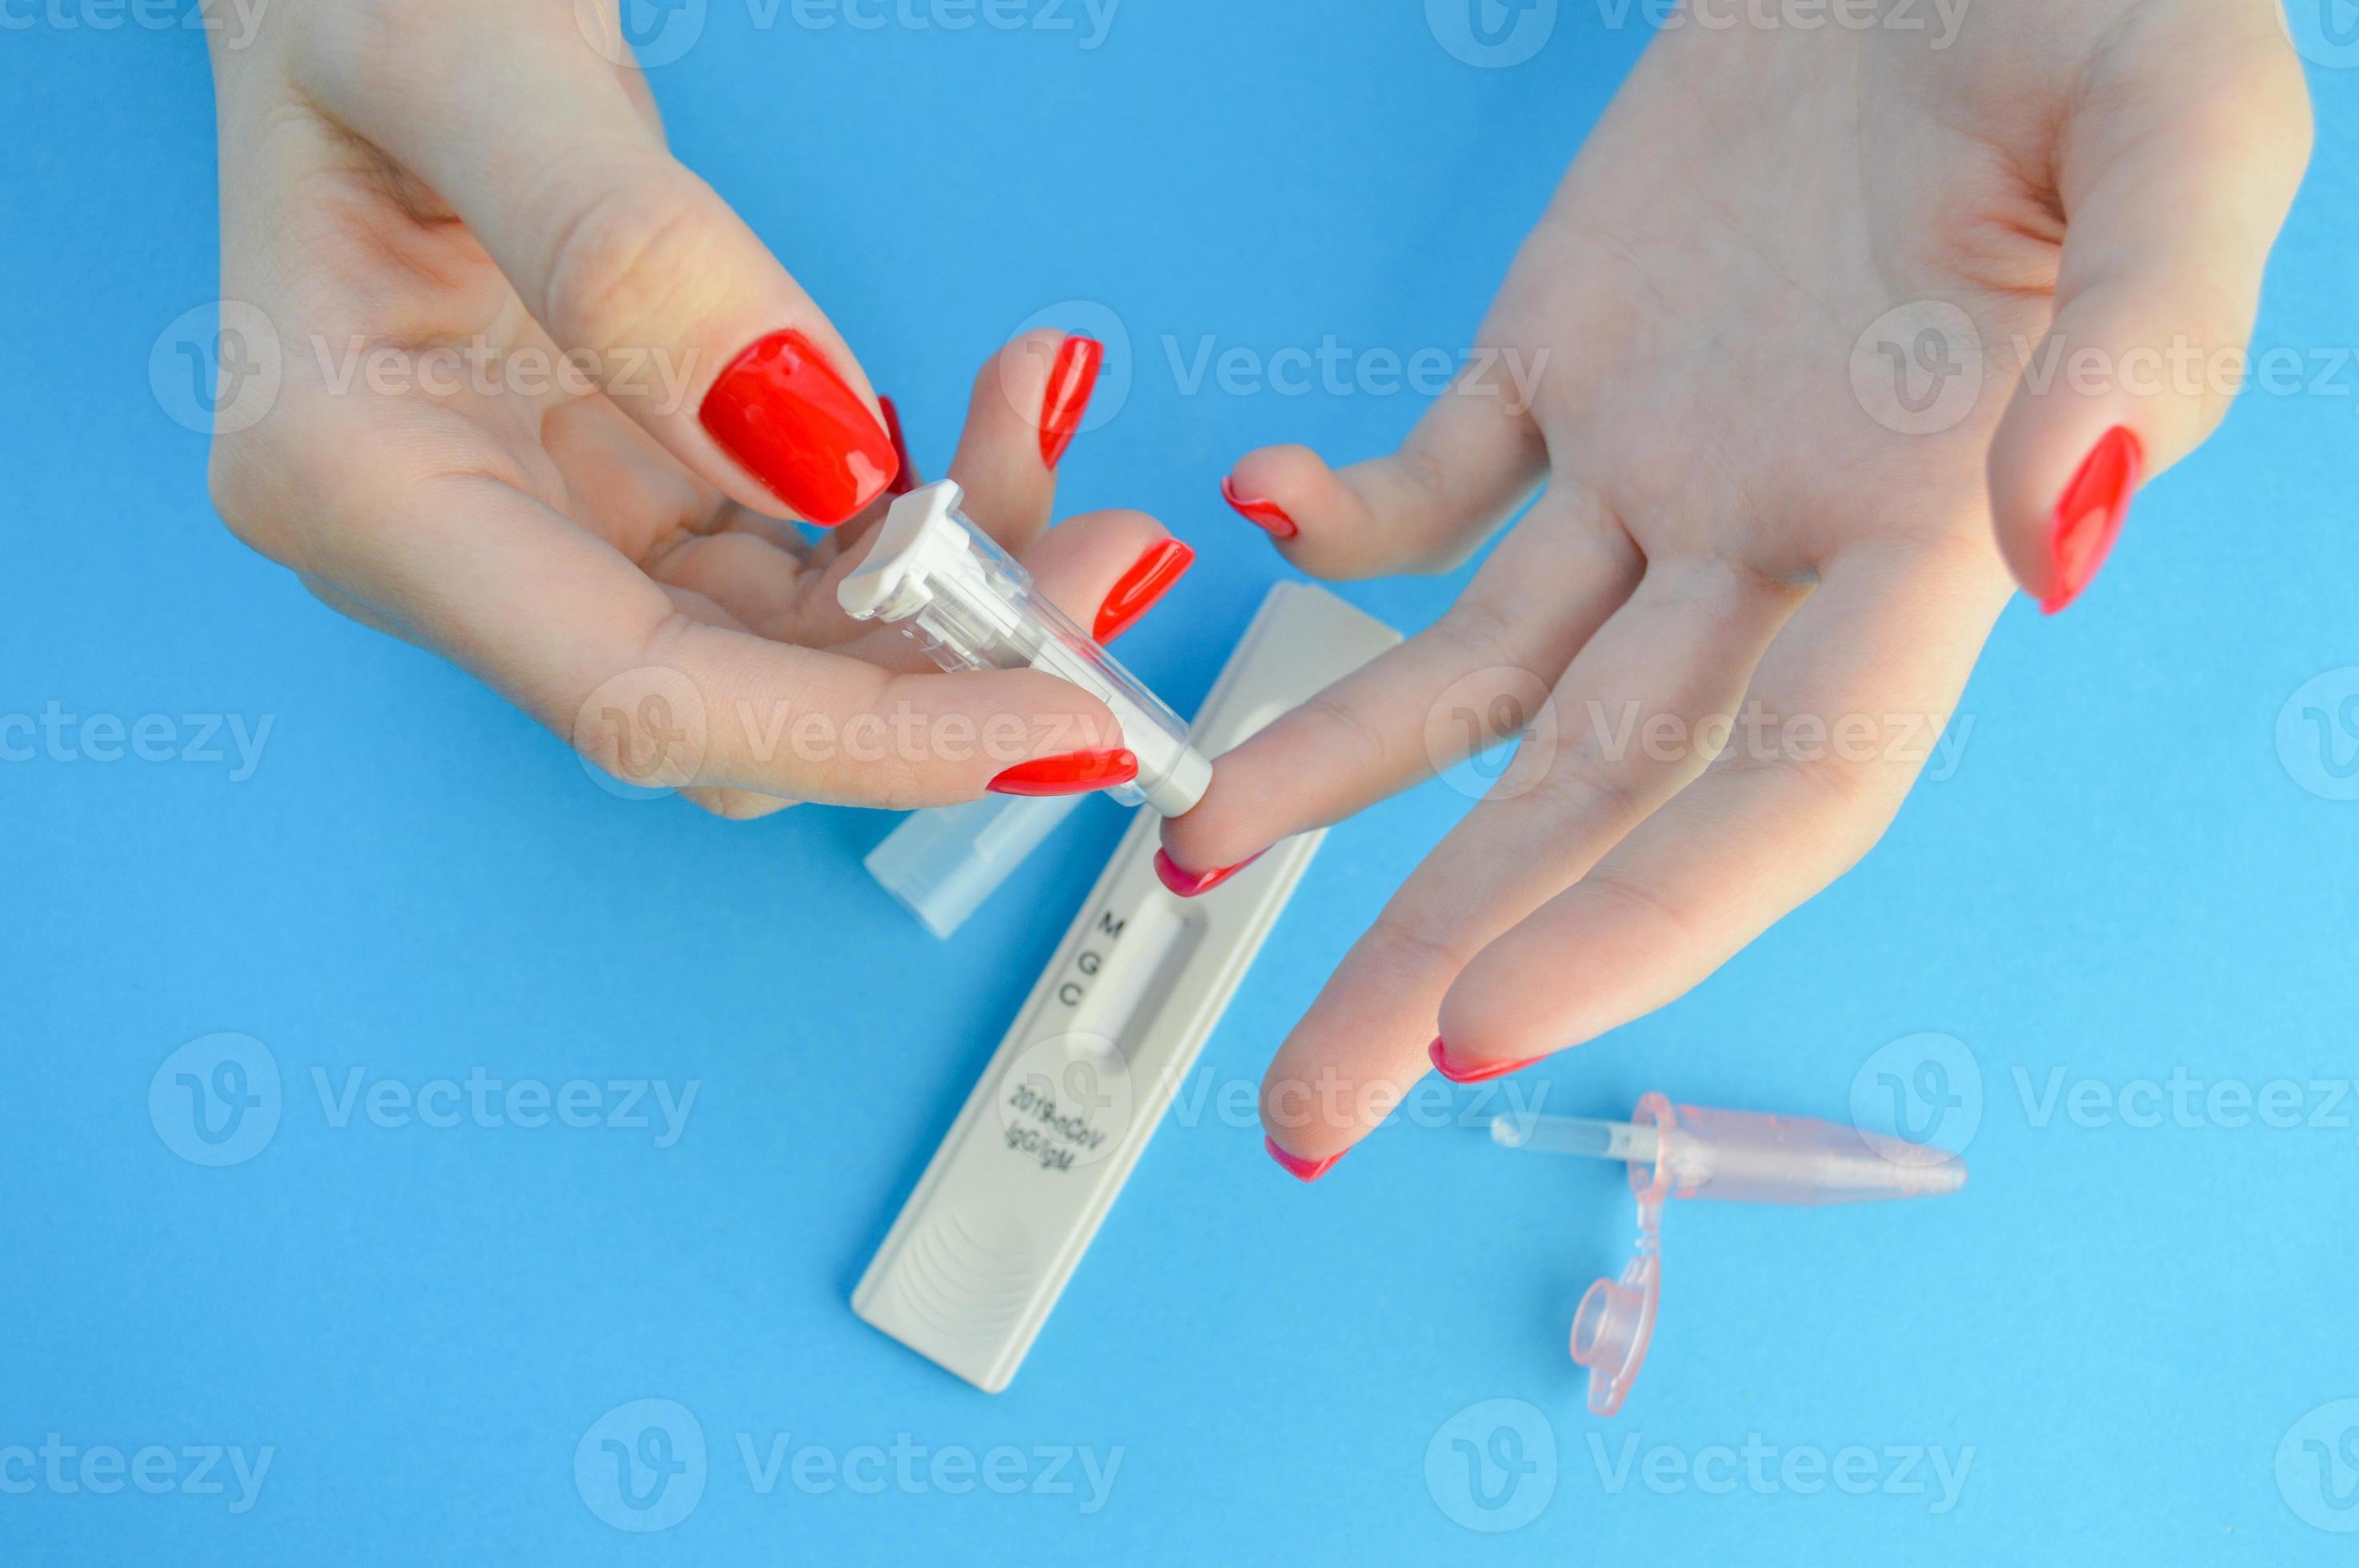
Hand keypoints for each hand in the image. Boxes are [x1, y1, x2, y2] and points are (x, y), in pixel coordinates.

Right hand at [205, 0, 1191, 813]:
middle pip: (743, 704)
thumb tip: (817, 455)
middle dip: (950, 661)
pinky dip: (928, 507)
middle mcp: (455, 548)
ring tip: (1057, 438)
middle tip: (1114, 555)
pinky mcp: (639, 489)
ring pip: (800, 648)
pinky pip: (812, 559)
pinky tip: (1003, 418)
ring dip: (964, 577)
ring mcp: (553, 525)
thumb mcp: (466, 57)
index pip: (640, 698)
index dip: (864, 738)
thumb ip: (625, 253)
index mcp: (359, 488)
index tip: (1055, 721)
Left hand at [1161, 0, 2310, 1175]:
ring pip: (1484, 674)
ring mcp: (1656, 461)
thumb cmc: (2091, 0)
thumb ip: (2142, 337)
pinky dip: (1352, 523)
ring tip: (1195, 856)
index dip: (1641, 922)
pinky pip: (1442, 484)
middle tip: (1309, 1109)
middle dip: (1446, 949)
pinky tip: (1262, 525)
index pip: (1781, 790)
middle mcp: (1775, 538)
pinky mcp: (1565, 361)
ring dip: (1339, 771)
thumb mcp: (2177, 132)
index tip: (1482, 1030)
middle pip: (1594, 793)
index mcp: (1921, 526)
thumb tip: (2052, 550)